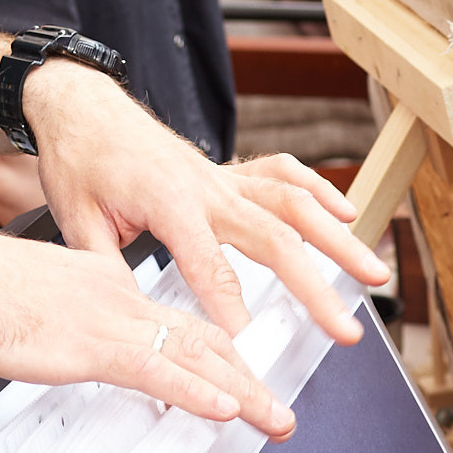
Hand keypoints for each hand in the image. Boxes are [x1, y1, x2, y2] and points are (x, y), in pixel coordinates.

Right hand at [0, 212, 302, 435]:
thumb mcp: (23, 299)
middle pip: (198, 337)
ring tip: (274, 419)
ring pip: (190, 355)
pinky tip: (224, 408)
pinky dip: (194, 391)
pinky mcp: (80, 341)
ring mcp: (101, 316)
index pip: (171, 319)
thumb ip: (55, 319)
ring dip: (241, 392)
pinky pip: (151, 370)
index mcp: (100, 278)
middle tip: (278, 411)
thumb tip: (63, 341)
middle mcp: (113, 292)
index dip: (214, 352)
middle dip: (245, 377)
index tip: (238, 379)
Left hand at [25, 65, 388, 346]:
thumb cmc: (79, 160)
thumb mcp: (76, 222)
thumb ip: (106, 269)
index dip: (229, 304)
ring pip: (294, 205)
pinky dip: (319, 191)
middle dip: (315, 288)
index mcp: (169, 202)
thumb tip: (125, 317)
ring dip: (339, 239)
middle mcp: (208, 188)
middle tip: (345, 329)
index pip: (207, 263)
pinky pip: (283, 175)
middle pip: (274, 240)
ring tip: (375, 272)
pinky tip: (349, 214)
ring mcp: (224, 177)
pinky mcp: (228, 171)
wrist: (83, 107)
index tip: (247, 344)